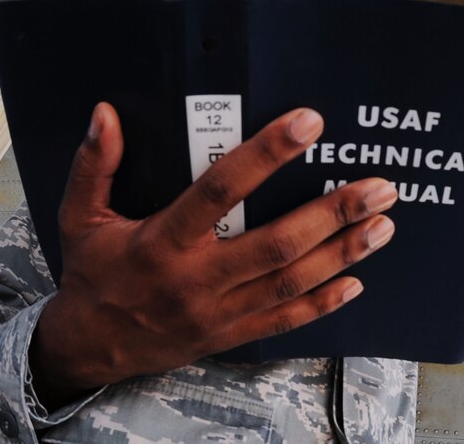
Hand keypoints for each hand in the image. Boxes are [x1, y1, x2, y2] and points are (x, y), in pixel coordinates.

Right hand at [30, 103, 396, 407]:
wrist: (90, 348)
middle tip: (378, 189)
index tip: (308, 123)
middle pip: (275, 243)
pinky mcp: (231, 335)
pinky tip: (357, 282)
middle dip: (331, 214)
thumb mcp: (80, 218)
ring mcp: (218, 313)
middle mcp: (196, 279)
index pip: (220, 191)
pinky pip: (284, 322)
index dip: (266, 154)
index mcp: (162, 242)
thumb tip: (105, 114)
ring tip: (382, 227)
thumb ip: (94, 166)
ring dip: (341, 255)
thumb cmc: (93, 275)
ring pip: (290, 283)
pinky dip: (323, 304)